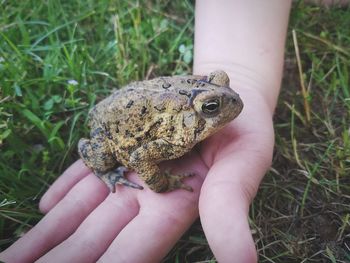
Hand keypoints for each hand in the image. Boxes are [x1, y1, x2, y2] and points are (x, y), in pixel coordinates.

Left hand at [0, 88, 272, 262]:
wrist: (224, 97)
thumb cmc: (240, 136)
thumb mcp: (240, 172)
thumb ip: (230, 215)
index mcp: (173, 209)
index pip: (131, 251)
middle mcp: (145, 195)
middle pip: (95, 235)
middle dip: (62, 258)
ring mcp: (129, 169)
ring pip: (84, 206)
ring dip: (51, 230)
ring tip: (16, 256)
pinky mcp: (122, 145)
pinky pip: (89, 170)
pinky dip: (66, 187)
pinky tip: (45, 205)